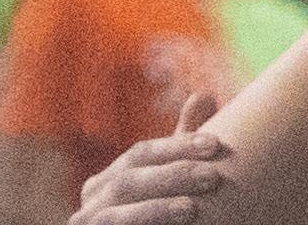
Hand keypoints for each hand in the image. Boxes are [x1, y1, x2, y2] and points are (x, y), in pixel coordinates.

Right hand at [73, 93, 229, 223]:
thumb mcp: (164, 187)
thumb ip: (178, 147)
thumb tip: (204, 95)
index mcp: (108, 180)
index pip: (142, 153)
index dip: (177, 146)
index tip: (216, 145)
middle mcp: (91, 201)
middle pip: (131, 179)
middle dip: (172, 175)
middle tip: (212, 176)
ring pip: (119, 213)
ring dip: (157, 208)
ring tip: (193, 209)